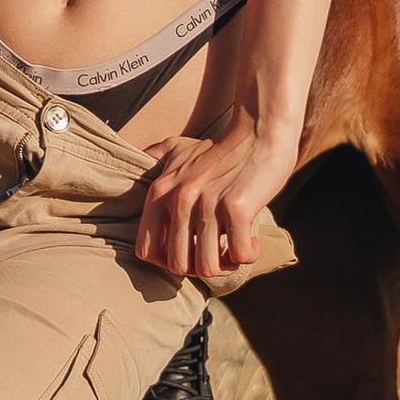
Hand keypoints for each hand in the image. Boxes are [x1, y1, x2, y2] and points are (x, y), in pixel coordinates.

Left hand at [135, 114, 292, 286]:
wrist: (258, 132)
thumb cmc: (221, 149)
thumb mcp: (178, 148)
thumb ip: (155, 157)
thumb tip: (140, 160)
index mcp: (160, 192)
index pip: (146, 250)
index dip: (167, 261)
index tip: (188, 251)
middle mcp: (179, 199)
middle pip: (178, 266)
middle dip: (200, 267)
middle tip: (217, 253)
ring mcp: (207, 205)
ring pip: (208, 268)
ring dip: (225, 265)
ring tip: (234, 249)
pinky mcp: (237, 209)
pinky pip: (239, 256)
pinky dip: (247, 255)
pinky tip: (252, 239)